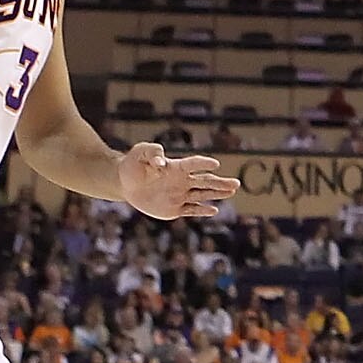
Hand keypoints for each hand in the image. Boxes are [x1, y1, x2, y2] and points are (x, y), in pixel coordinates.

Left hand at [121, 143, 240, 219]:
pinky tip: (214, 210)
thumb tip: (160, 162)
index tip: (215, 164)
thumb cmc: (133, 165)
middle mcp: (182, 181)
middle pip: (205, 181)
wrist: (126, 184)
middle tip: (236, 183)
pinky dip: (202, 211)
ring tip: (232, 191)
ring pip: (203, 194)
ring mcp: (179, 195)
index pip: (193, 164)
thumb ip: (151, 152)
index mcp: (176, 167)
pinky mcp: (174, 209)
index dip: (203, 164)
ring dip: (217, 194)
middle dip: (220, 183)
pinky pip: (191, 210)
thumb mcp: (139, 153)